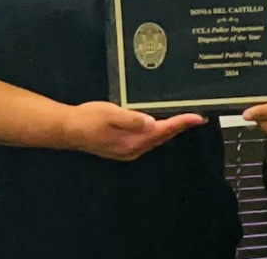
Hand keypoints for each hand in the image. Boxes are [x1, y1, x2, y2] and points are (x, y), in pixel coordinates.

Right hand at [63, 101, 205, 160]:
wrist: (68, 130)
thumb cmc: (88, 119)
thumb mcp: (110, 114)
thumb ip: (132, 119)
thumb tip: (152, 122)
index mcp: (133, 141)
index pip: (163, 130)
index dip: (182, 123)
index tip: (198, 118)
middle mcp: (133, 149)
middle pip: (162, 137)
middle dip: (179, 127)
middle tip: (196, 117)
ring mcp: (128, 151)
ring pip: (155, 140)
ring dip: (169, 131)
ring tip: (183, 121)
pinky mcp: (122, 148)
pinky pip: (146, 141)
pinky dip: (157, 133)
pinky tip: (158, 126)